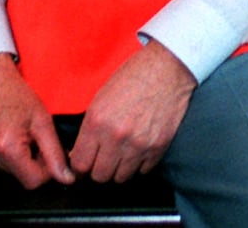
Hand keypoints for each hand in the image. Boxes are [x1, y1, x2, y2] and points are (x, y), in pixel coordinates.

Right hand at [0, 52, 73, 186]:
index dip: (45, 169)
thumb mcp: (42, 120)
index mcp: (7, 148)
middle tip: (29, 137)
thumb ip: (55, 153)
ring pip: (5, 172)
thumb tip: (66, 179)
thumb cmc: (14, 92)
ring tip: (13, 133)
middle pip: (18, 177)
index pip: (34, 182)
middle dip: (29, 162)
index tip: (46, 151)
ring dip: (14, 158)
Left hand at [69, 41, 197, 182]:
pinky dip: (139, 164)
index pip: (80, 164)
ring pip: (121, 177)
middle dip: (99, 168)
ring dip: (119, 168)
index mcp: (97, 121)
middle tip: (103, 157)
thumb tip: (80, 153)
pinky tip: (138, 148)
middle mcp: (116, 137)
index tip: (85, 162)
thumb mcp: (101, 97)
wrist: (167, 68)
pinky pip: (143, 170)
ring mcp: (138, 144)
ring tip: (122, 153)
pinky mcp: (158, 147)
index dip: (81, 165)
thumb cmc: (132, 77)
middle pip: (100, 176)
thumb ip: (90, 128)